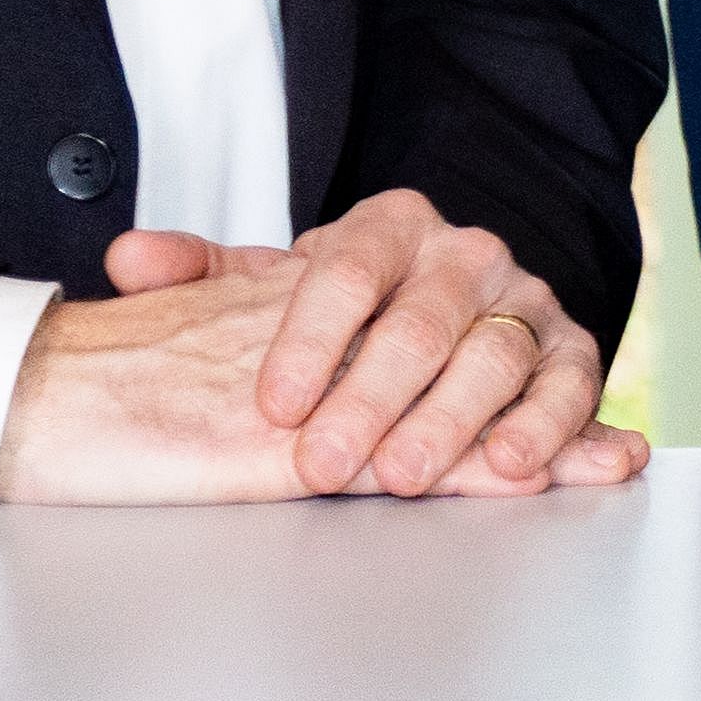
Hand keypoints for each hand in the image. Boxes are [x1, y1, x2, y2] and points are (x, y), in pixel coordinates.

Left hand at [3, 192, 636, 503]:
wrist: (453, 314)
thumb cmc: (353, 313)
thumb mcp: (274, 287)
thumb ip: (201, 273)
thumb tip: (129, 260)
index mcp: (391, 227)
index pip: (349, 271)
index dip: (310, 340)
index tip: (274, 403)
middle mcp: (466, 256)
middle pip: (421, 325)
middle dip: (369, 401)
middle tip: (323, 463)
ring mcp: (524, 304)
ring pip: (492, 359)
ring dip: (449, 423)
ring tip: (405, 473)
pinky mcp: (570, 353)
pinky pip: (568, 385)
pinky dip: (549, 427)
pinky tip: (513, 463)